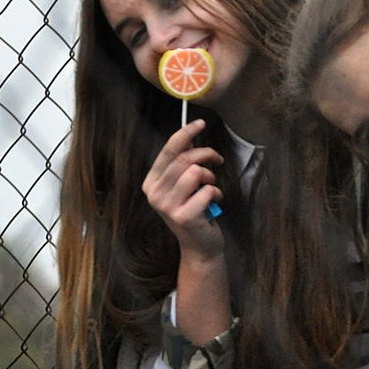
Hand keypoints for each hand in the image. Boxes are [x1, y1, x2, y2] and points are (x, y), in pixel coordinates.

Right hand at [142, 119, 224, 258]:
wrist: (199, 245)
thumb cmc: (194, 211)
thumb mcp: (183, 186)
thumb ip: (182, 165)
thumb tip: (189, 139)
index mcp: (151, 183)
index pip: (168, 151)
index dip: (185, 134)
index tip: (200, 123)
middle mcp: (154, 194)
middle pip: (184, 159)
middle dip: (206, 154)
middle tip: (217, 160)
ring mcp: (167, 206)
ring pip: (196, 172)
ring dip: (210, 177)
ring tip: (210, 188)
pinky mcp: (183, 216)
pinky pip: (208, 190)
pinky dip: (216, 193)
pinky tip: (213, 203)